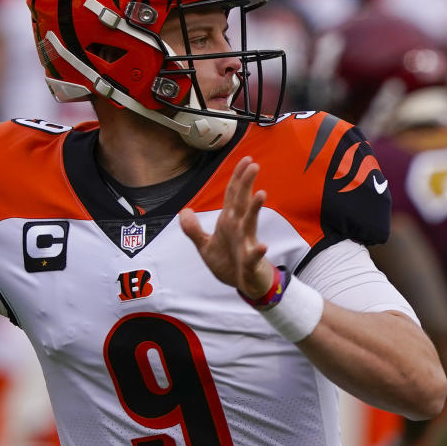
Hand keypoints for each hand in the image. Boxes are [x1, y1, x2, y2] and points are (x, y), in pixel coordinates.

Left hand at [179, 157, 273, 300]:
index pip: (233, 195)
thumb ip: (193, 230)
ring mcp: (246, 244)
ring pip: (250, 224)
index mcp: (229, 222)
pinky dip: (257, 251)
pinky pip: (254, 256)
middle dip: (246, 184)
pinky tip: (262, 246)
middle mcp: (239, 229)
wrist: (244, 286)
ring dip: (255, 209)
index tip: (246, 159)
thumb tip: (184, 211)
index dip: (237, 178)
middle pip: (242, 202)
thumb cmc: (229, 263)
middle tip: (254, 165)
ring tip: (261, 193)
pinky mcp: (250, 262)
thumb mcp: (205, 246)